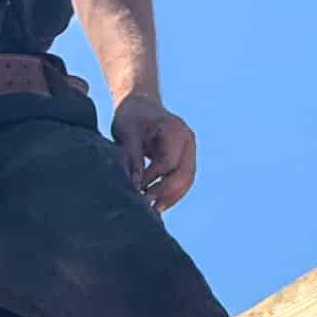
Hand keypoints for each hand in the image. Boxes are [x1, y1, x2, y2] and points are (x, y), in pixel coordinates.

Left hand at [112, 92, 197, 210]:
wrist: (141, 104)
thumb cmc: (131, 116)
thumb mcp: (126, 132)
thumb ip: (131, 157)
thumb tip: (134, 185)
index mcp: (175, 130)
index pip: (168, 162)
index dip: (152, 179)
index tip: (136, 190)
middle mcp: (188, 140)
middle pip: (183, 174)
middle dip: (165, 193)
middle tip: (147, 207)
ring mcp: (190, 150)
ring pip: (186, 180)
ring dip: (171, 197)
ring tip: (153, 212)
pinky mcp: (185, 159)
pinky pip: (183, 180)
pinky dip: (172, 193)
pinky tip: (158, 205)